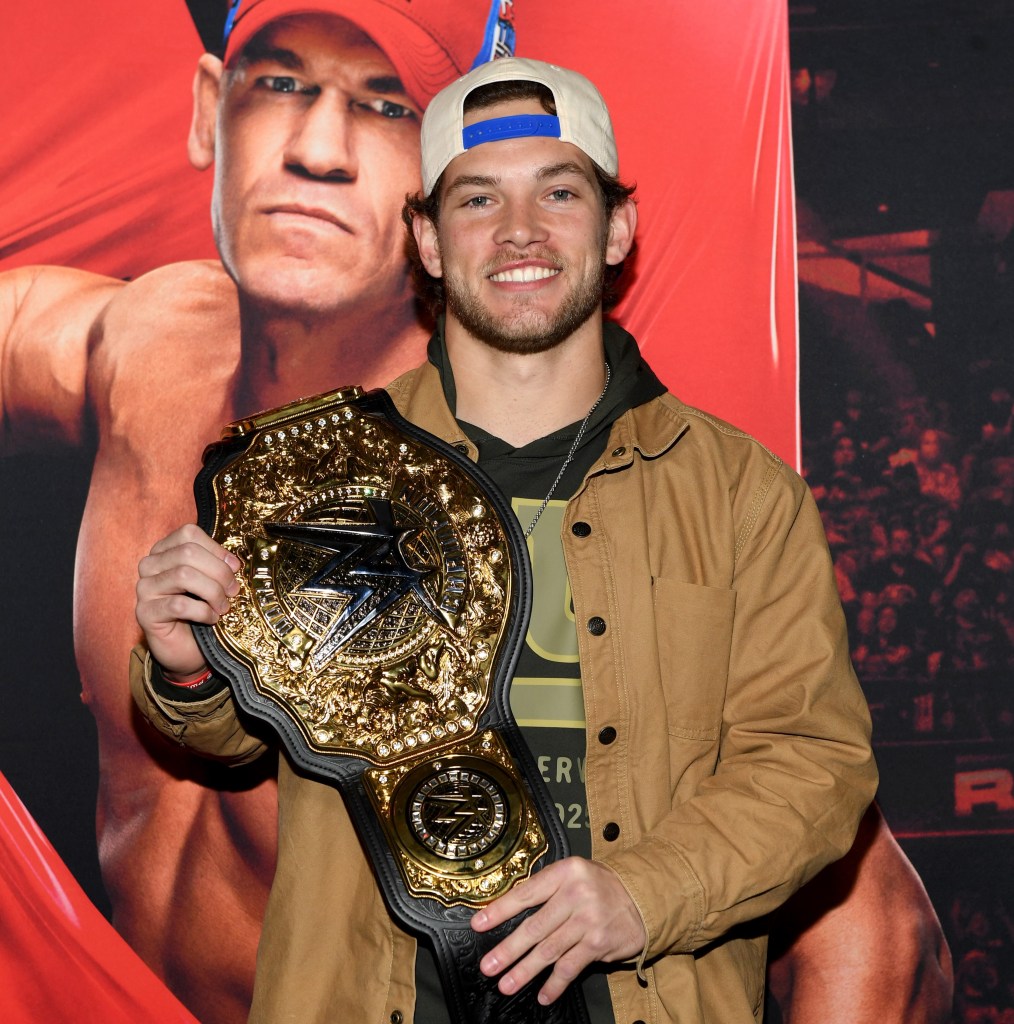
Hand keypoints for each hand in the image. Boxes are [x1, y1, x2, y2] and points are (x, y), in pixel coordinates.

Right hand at [135, 524, 241, 677]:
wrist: (187, 648)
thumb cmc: (201, 610)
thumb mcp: (211, 582)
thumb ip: (217, 566)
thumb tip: (234, 562)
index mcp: (165, 551)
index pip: (189, 534)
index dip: (216, 549)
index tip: (235, 567)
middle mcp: (149, 565)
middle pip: (188, 553)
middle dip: (219, 572)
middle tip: (233, 591)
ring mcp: (144, 588)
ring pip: (183, 575)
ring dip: (212, 592)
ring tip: (223, 606)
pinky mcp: (144, 613)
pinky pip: (178, 605)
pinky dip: (203, 611)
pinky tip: (211, 618)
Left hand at [470, 856, 645, 1004]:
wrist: (642, 897)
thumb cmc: (600, 886)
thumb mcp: (574, 874)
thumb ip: (547, 889)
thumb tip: (508, 912)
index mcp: (564, 872)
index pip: (526, 893)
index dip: (500, 910)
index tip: (478, 924)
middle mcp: (575, 894)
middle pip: (534, 926)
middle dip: (508, 950)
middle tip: (488, 965)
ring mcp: (588, 920)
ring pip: (549, 950)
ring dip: (525, 971)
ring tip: (507, 984)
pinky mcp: (599, 943)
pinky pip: (571, 967)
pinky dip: (555, 984)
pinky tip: (543, 995)